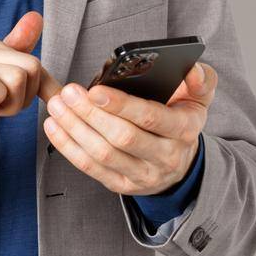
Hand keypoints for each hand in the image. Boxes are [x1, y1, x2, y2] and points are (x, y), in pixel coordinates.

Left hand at [42, 61, 217, 194]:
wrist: (181, 163)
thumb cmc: (182, 118)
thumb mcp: (200, 98)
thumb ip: (201, 79)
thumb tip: (193, 70)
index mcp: (184, 129)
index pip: (150, 118)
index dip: (121, 105)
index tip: (95, 90)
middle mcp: (165, 156)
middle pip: (122, 137)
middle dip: (90, 114)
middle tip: (68, 93)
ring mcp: (143, 175)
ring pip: (103, 154)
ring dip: (74, 129)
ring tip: (57, 105)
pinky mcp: (122, 185)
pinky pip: (91, 168)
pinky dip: (68, 147)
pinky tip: (54, 127)